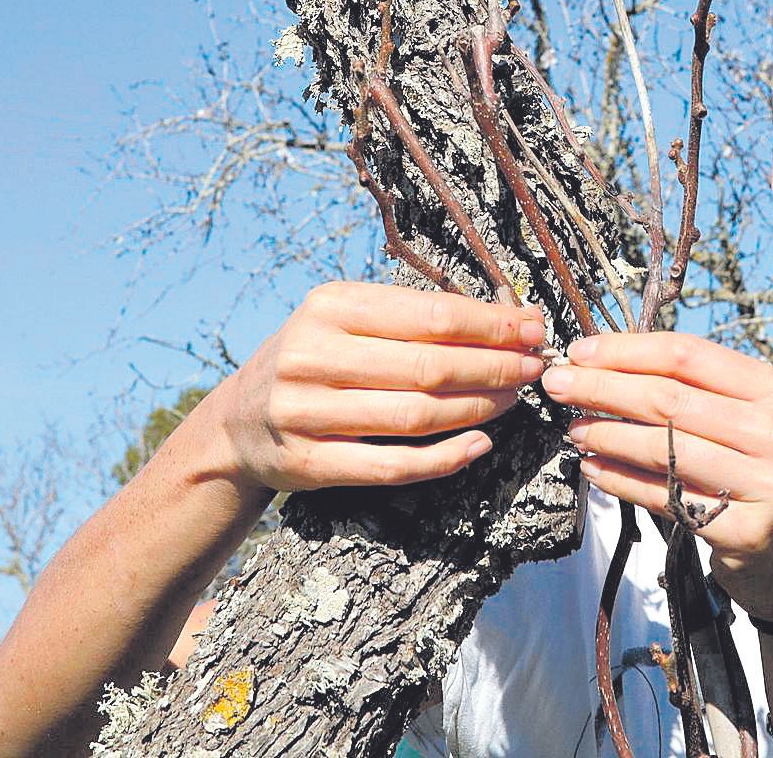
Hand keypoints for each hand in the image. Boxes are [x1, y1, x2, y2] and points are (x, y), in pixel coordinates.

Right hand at [211, 282, 547, 491]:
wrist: (237, 421)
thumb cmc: (315, 358)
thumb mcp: (347, 319)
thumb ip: (414, 316)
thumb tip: (508, 315)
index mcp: (329, 307)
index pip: (430, 316)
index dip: (492, 325)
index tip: (533, 327)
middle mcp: (312, 355)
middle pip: (428, 366)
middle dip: (494, 366)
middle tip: (534, 366)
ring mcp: (306, 413)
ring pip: (415, 416)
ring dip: (478, 409)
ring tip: (514, 399)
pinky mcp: (309, 463)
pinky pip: (392, 466)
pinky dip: (444, 459)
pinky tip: (480, 444)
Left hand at [542, 331, 772, 620]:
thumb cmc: (759, 469)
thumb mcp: (746, 417)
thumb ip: (692, 389)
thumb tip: (604, 359)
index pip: (688, 356)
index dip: (627, 350)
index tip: (580, 351)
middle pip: (669, 399)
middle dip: (602, 387)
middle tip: (558, 384)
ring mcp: (766, 484)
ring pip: (662, 449)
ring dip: (605, 435)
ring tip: (573, 429)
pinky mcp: (745, 531)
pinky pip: (664, 498)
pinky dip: (620, 481)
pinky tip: (593, 468)